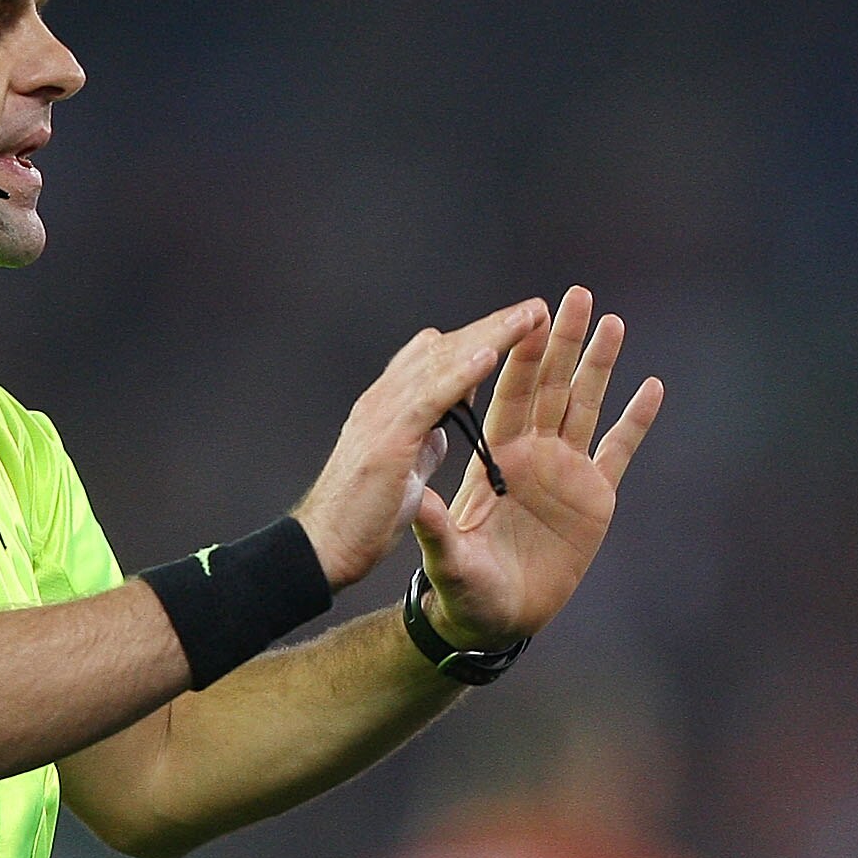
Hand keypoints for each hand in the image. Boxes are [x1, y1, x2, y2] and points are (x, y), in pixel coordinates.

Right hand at [295, 298, 548, 590]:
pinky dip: (462, 371)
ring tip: (528, 317)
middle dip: (491, 327)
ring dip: (488, 335)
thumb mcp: (403, 468)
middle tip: (534, 309)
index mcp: (389, 406)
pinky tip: (490, 354)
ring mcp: (383, 414)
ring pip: (442, 361)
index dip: (475, 341)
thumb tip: (442, 426)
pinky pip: (432, 395)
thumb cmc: (361, 516)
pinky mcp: (388, 438)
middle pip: (444, 349)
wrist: (323, 548)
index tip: (514, 328)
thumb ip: (422, 440)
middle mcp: (385, 400)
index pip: (436, 358)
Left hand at [414, 284, 663, 646]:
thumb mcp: (448, 559)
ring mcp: (566, 471)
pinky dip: (636, 420)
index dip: (521, 354)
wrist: (494, 617)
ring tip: (613, 322)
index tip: (530, 314)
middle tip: (576, 294)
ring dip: (600, 365)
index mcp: (495, 458)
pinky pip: (620, 450)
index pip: (510, 393)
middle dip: (563, 340)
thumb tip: (416, 498)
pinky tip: (652, 387)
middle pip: (552, 385)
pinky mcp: (596, 497)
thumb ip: (438, 529)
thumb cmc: (462, 588)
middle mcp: (532, 453)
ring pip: (586, 405)